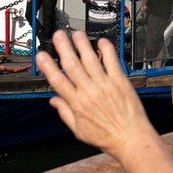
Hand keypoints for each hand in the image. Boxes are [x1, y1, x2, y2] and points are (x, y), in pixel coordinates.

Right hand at [36, 30, 153, 158]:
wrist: (130, 138)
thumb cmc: (107, 137)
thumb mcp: (79, 130)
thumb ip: (65, 113)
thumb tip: (53, 101)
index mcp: (77, 104)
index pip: (58, 81)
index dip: (48, 67)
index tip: (42, 56)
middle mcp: (89, 92)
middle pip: (73, 65)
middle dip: (64, 48)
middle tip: (58, 36)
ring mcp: (105, 85)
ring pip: (91, 60)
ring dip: (82, 45)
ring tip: (77, 34)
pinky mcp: (120, 82)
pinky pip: (112, 62)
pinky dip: (107, 51)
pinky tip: (102, 42)